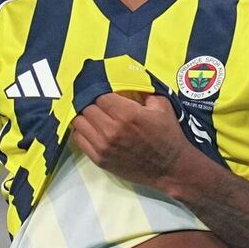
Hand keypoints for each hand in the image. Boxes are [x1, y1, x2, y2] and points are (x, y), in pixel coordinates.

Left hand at [70, 91, 193, 189]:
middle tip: (98, 103)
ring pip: (78, 122)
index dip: (100, 90)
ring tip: (93, 114)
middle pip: (86, 107)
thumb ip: (142, 89)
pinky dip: (81, 130)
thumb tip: (124, 79)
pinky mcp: (99, 159)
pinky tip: (90, 128)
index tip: (104, 91)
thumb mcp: (161, 105)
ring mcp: (103, 146)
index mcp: (127, 114)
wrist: (170, 168)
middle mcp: (111, 129)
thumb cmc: (168, 135)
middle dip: (91, 102)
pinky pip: (78, 139)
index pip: (99, 94)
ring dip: (84, 116)